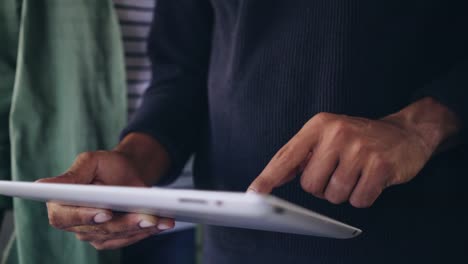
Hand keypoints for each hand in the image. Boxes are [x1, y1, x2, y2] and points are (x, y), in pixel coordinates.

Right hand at [38, 134, 173, 249]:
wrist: (127, 173)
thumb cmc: (106, 165)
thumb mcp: (90, 162)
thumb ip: (71, 175)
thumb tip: (43, 184)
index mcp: (60, 204)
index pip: (65, 216)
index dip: (84, 216)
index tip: (104, 212)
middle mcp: (74, 223)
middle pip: (96, 229)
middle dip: (123, 223)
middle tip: (145, 216)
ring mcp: (93, 234)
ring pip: (116, 236)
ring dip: (139, 228)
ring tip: (158, 219)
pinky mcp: (111, 238)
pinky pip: (129, 238)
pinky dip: (147, 231)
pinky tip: (162, 223)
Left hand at [248, 97, 459, 207]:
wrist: (404, 133)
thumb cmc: (359, 138)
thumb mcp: (327, 136)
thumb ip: (301, 155)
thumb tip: (271, 179)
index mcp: (319, 126)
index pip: (287, 156)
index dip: (269, 177)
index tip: (255, 192)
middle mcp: (337, 134)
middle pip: (310, 185)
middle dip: (323, 186)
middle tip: (339, 171)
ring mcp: (359, 149)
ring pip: (334, 195)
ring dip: (344, 192)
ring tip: (355, 173)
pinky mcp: (380, 165)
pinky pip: (358, 200)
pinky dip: (363, 196)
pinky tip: (369, 179)